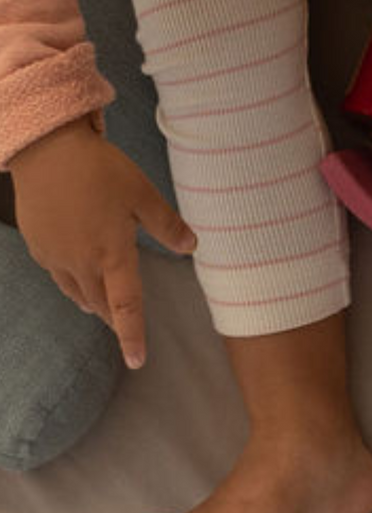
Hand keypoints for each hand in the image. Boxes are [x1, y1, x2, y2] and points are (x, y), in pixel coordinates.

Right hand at [10, 117, 196, 368]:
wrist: (48, 151)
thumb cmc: (101, 170)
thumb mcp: (143, 194)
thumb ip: (168, 225)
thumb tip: (192, 247)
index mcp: (113, 253)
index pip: (126, 306)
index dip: (132, 336)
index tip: (137, 361)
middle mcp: (81, 262)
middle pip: (100, 303)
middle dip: (114, 319)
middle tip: (125, 330)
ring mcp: (56, 255)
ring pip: (76, 292)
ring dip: (93, 303)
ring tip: (102, 310)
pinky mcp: (38, 245)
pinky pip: (58, 274)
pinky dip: (72, 282)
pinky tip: (76, 276)